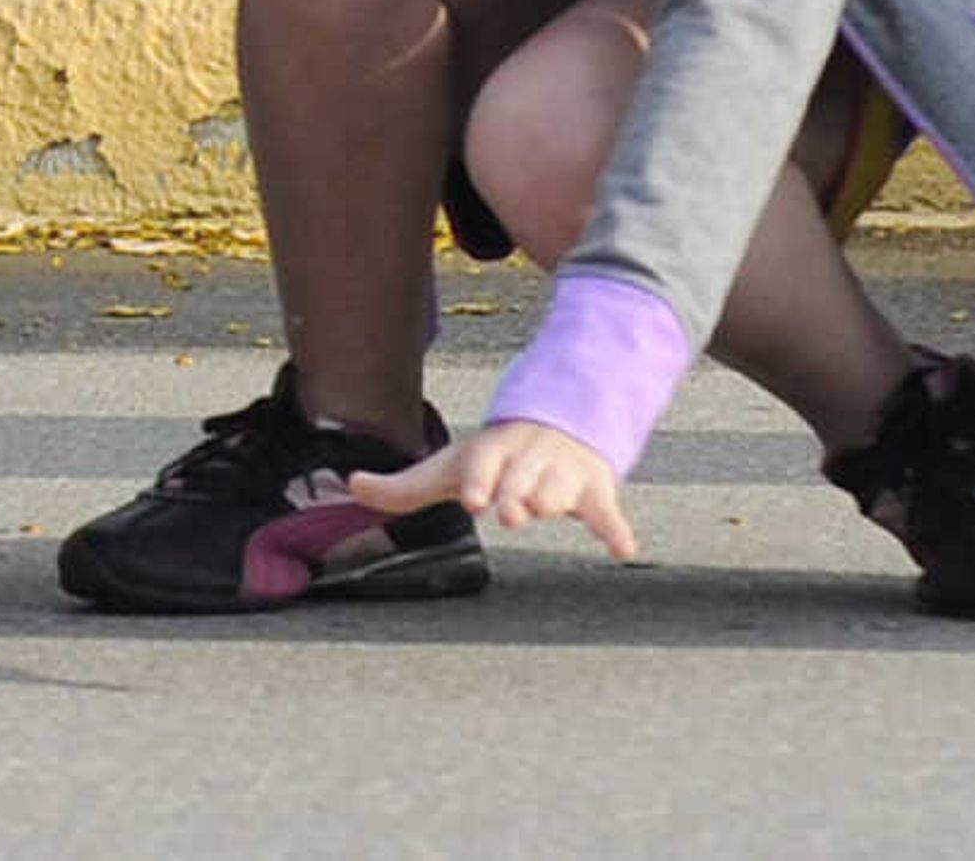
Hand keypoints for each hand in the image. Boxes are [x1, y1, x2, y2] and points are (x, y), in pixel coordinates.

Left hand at [351, 420, 638, 562]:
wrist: (555, 424)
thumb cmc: (494, 458)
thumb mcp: (449, 467)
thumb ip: (405, 486)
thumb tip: (351, 486)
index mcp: (491, 453)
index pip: (483, 466)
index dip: (478, 481)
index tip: (473, 499)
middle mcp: (527, 460)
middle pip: (523, 479)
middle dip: (517, 493)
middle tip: (511, 512)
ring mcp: (562, 474)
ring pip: (561, 488)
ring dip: (555, 498)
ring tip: (546, 509)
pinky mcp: (594, 491)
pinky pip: (607, 513)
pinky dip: (616, 530)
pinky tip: (622, 550)